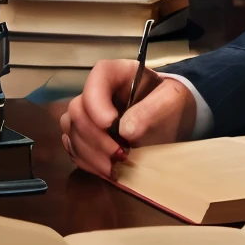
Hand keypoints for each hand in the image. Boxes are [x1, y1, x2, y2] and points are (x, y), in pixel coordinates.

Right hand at [59, 60, 198, 176]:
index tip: (111, 126)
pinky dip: (87, 163)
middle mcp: (94, 92)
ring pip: (72, 133)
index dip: (97, 105)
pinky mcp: (85, 136)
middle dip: (96, 138)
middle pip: (78, 111)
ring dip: (91, 155)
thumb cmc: (171, 102)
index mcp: (114, 73)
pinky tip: (107, 171)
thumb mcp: (170, 100)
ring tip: (115, 169)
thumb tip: (125, 131)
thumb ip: (150, 110)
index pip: (95, 81)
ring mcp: (87, 115)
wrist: (172, 118)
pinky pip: (74, 149)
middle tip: (120, 155)